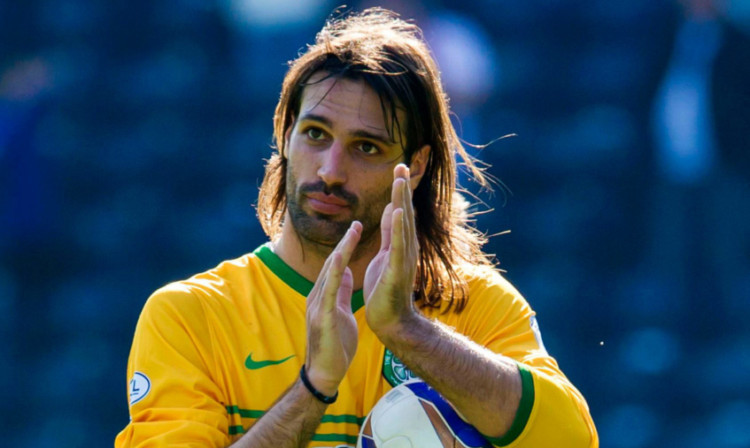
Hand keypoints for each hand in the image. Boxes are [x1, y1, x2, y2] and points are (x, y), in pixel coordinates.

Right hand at [305, 220, 361, 394]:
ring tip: (352, 234)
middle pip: (332, 264)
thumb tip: (344, 271)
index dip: (346, 246)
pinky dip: (334, 272)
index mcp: (323, 295)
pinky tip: (340, 259)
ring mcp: (317, 305)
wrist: (326, 373)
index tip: (357, 229)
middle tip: (357, 223)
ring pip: (329, 272)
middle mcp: (317, 296)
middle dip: (344, 243)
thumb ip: (339, 292)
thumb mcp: (340, 312)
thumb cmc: (335, 345)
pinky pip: (328, 291)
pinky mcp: (322, 317)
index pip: (335, 265)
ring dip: (341, 251)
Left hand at [363, 164, 418, 334]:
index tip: (398, 168)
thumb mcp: (385, 254)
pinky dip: (399, 226)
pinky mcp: (397, 269)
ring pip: (403, 224)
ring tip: (400, 179)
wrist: (391, 321)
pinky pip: (398, 244)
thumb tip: (394, 208)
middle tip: (401, 164)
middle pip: (405, 212)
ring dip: (402, 200)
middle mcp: (407, 247)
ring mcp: (404, 257)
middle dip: (402, 188)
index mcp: (401, 243)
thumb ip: (390, 232)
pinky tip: (399, 210)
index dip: (400, 190)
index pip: (401, 211)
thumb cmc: (386, 289)